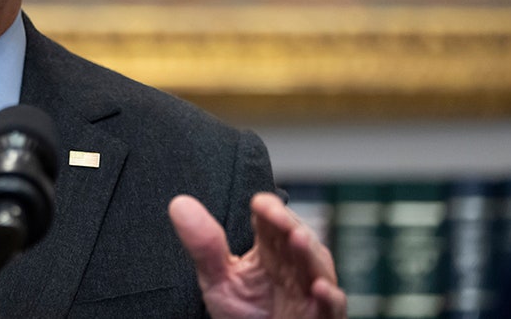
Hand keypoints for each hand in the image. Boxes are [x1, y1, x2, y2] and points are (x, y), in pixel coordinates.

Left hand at [169, 192, 345, 318]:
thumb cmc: (245, 312)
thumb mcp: (218, 279)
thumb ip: (203, 245)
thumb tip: (179, 204)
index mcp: (270, 249)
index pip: (271, 221)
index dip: (268, 209)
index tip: (257, 204)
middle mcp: (294, 264)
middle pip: (297, 236)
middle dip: (289, 225)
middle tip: (277, 217)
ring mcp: (310, 289)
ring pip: (317, 265)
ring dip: (309, 253)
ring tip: (297, 240)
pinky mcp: (322, 317)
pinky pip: (332, 306)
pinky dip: (329, 297)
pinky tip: (320, 288)